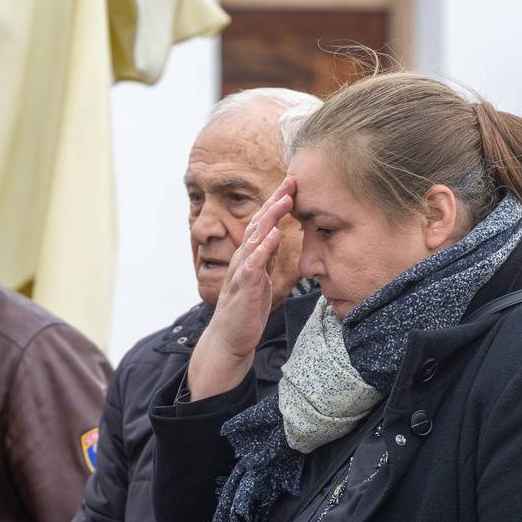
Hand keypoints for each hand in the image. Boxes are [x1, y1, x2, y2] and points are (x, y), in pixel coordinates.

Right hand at [188, 178, 295, 401]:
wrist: (229, 340)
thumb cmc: (245, 311)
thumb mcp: (260, 279)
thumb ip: (265, 258)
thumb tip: (275, 237)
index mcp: (249, 257)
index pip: (262, 223)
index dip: (276, 203)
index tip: (292, 185)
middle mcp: (243, 259)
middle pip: (258, 223)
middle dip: (275, 201)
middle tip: (292, 180)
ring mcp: (241, 272)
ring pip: (255, 238)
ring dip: (270, 217)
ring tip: (285, 199)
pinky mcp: (243, 288)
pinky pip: (253, 264)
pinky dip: (263, 248)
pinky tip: (273, 235)